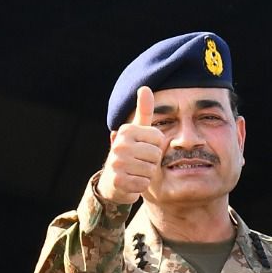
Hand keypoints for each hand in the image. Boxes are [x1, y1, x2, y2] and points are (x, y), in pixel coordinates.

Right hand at [96, 86, 167, 203]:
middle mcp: (120, 144)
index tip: (142, 148)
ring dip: (146, 174)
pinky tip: (131, 181)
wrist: (112, 181)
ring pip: (150, 170)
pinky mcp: (118, 181)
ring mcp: (117, 163)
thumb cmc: (130, 152)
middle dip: (151, 162)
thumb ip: (144, 110)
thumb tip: (145, 87)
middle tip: (138, 162)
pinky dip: (140, 185)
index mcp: (126, 130)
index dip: (155, 147)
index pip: (159, 139)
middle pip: (155, 155)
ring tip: (135, 171)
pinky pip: (143, 184)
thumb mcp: (137, 130)